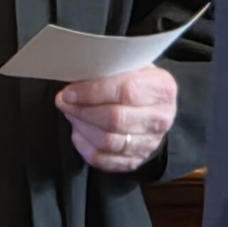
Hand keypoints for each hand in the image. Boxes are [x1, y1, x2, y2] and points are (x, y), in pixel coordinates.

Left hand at [56, 65, 177, 173]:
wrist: (155, 109)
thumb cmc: (138, 82)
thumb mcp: (132, 66)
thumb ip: (110, 68)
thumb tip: (76, 76)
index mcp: (163, 88)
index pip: (125, 91)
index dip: (92, 92)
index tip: (69, 92)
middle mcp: (161, 118)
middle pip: (115, 119)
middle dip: (82, 111)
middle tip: (65, 102)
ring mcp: (150, 143)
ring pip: (107, 141)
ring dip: (82, 127)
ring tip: (71, 114)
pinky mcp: (136, 161)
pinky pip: (104, 159)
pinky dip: (84, 147)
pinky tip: (78, 132)